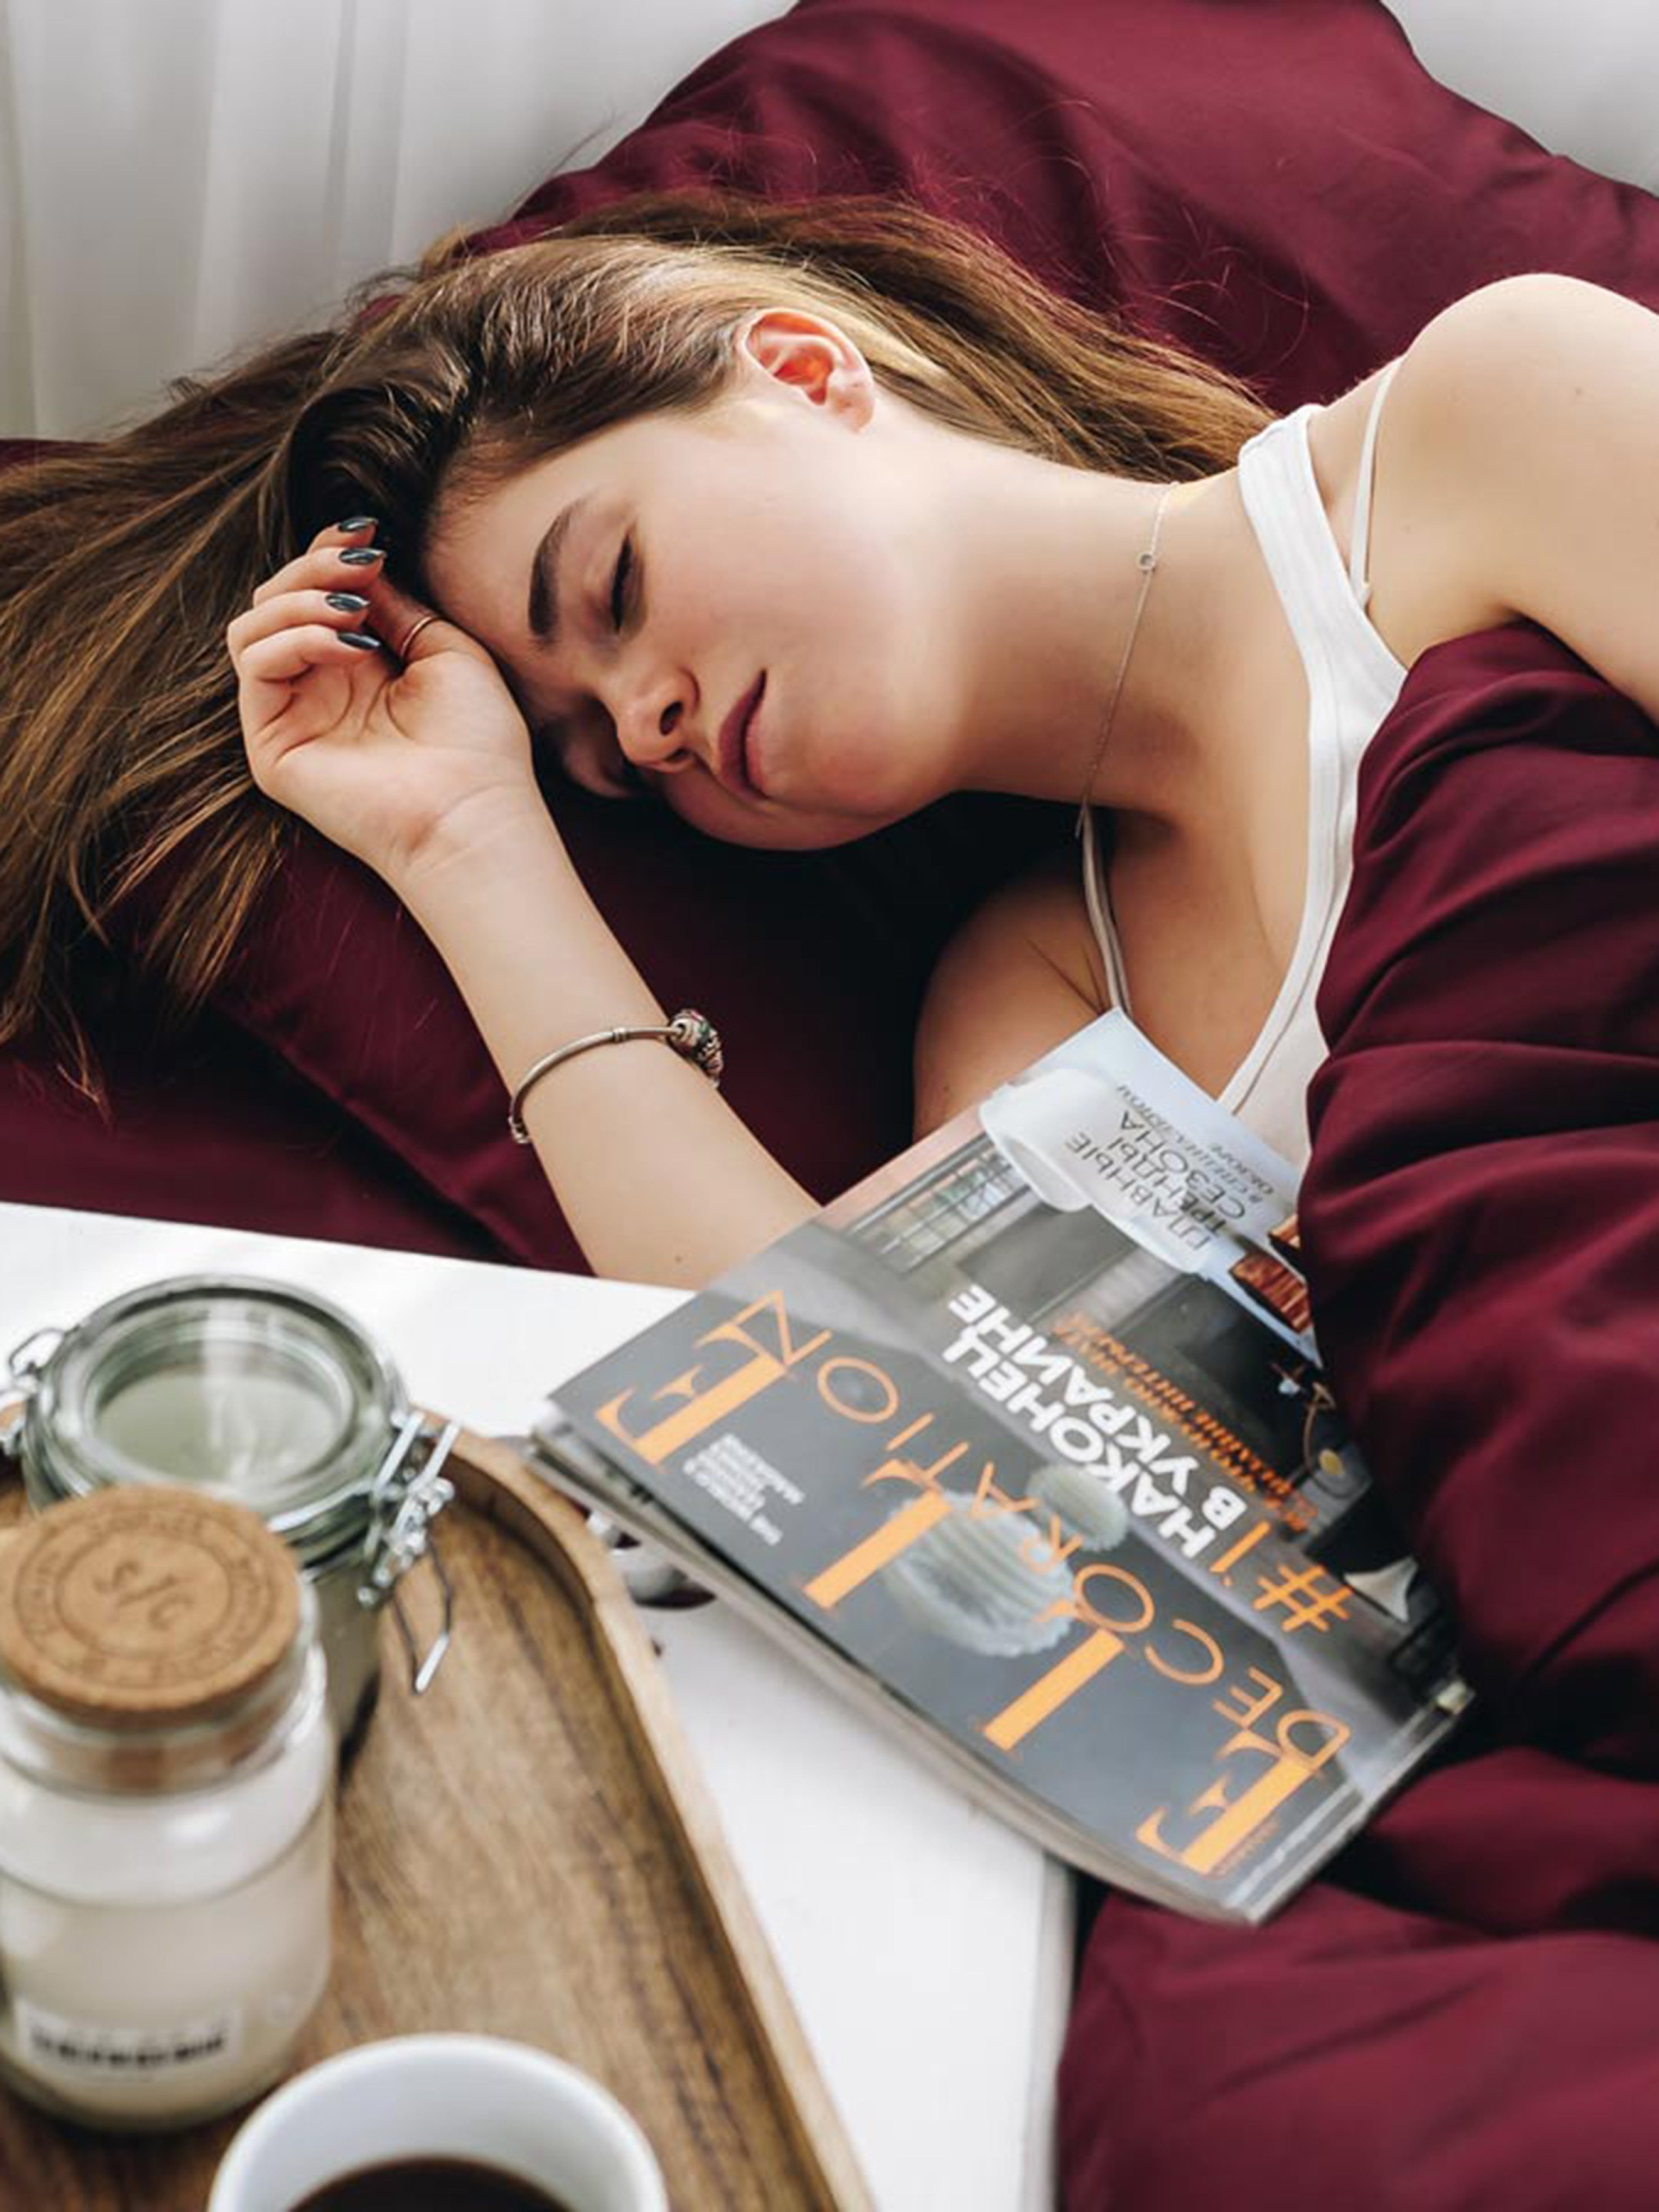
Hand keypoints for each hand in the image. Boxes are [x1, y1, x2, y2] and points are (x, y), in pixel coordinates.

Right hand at [229, 520, 542, 887]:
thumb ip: (394, 606)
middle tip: (359, 564)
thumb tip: (359, 565)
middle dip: (313, 568)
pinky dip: (296, 638)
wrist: (475, 813)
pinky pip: (255, 665)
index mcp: (358, 668)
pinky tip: (348, 646)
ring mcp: (290, 718)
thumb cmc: (478, 742)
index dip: (328, 553)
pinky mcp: (271, 747)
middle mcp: (318, 690)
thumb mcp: (444, 650)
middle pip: (275, 601)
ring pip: (252, 626)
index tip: (367, 529)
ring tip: (353, 609)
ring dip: (299, 599)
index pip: (314, 594)